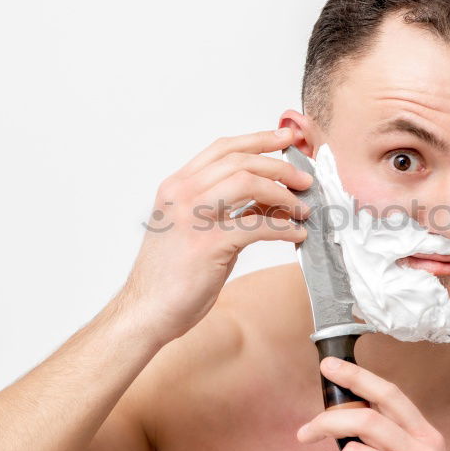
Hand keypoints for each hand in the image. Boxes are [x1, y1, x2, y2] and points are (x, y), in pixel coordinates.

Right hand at [119, 127, 311, 344]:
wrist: (145, 311)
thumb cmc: (171, 275)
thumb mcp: (195, 229)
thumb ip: (227, 210)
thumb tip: (272, 200)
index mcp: (177, 187)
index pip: (223, 149)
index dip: (259, 139)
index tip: (286, 139)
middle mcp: (182, 195)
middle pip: (240, 161)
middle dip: (280, 166)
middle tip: (304, 180)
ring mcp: (193, 218)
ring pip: (248, 183)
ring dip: (283, 194)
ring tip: (302, 208)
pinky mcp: (208, 245)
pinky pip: (257, 226)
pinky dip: (284, 228)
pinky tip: (296, 235)